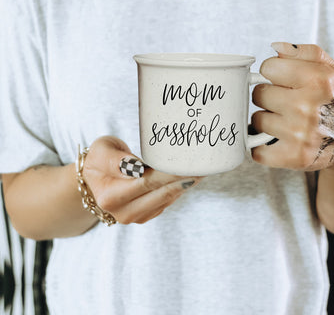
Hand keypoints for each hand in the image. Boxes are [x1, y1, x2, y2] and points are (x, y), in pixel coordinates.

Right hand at [82, 136, 201, 223]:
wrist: (93, 179)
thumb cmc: (100, 159)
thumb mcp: (102, 151)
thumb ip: (117, 159)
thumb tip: (137, 168)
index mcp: (110, 196)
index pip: (147, 182)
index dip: (171, 173)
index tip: (190, 163)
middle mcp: (122, 212)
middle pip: (161, 193)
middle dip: (184, 179)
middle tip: (204, 166)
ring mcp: (134, 217)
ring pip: (167, 200)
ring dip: (186, 185)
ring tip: (202, 170)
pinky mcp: (144, 217)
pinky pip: (166, 203)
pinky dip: (179, 190)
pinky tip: (190, 178)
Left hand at [251, 42, 333, 170]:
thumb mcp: (331, 70)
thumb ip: (304, 52)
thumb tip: (275, 47)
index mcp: (318, 80)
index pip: (268, 67)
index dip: (274, 73)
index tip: (283, 80)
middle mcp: (308, 107)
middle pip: (259, 93)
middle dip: (268, 96)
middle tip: (284, 102)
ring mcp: (300, 134)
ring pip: (257, 120)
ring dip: (266, 120)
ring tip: (284, 121)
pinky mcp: (293, 157)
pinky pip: (257, 150)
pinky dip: (261, 147)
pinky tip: (276, 141)